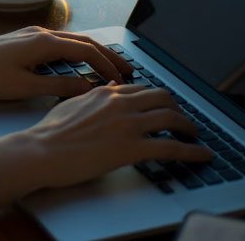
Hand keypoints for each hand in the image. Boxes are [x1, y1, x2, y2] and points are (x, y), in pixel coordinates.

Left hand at [0, 26, 133, 99]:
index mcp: (45, 43)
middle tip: (128, 70)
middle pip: (84, 42)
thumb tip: (88, 87)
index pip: (87, 51)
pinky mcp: (25, 39)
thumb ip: (59, 87)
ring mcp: (33, 34)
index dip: (107, 65)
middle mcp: (42, 33)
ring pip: (72, 40)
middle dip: (108, 55)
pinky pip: (59, 42)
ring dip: (93, 52)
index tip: (122, 80)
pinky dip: (76, 52)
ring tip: (109, 67)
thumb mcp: (25, 87)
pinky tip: (79, 63)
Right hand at [15, 83, 212, 188]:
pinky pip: (172, 148)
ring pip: (172, 118)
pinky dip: (192, 152)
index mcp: (105, 93)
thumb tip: (108, 89)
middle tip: (182, 120)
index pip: (142, 89)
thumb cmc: (50, 132)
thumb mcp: (71, 104)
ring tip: (195, 136)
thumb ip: (93, 96)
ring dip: (189, 128)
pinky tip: (202, 155)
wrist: (41, 151)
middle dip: (178, 108)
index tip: (164, 107)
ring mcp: (127, 125)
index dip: (157, 99)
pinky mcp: (132, 148)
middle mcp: (120, 103)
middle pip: (163, 98)